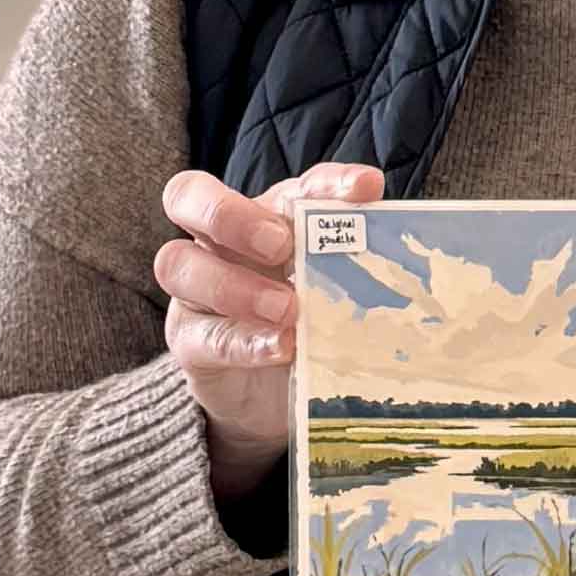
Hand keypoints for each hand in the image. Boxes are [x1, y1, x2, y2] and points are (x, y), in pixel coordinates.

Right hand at [157, 160, 382, 496]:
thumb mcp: (332, 289)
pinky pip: (201, 334)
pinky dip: (244, 340)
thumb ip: (352, 262)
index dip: (326, 181)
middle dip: (233, 214)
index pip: (286, 183)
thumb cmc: (307, 322)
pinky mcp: (188, 341)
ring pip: (178, 263)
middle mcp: (219, 241)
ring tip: (288, 309)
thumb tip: (398, 236)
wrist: (271, 394)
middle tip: (281, 243)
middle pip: (188, 195)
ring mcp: (195, 290)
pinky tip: (281, 347)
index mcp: (266, 215)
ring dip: (237, 285)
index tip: (366, 191)